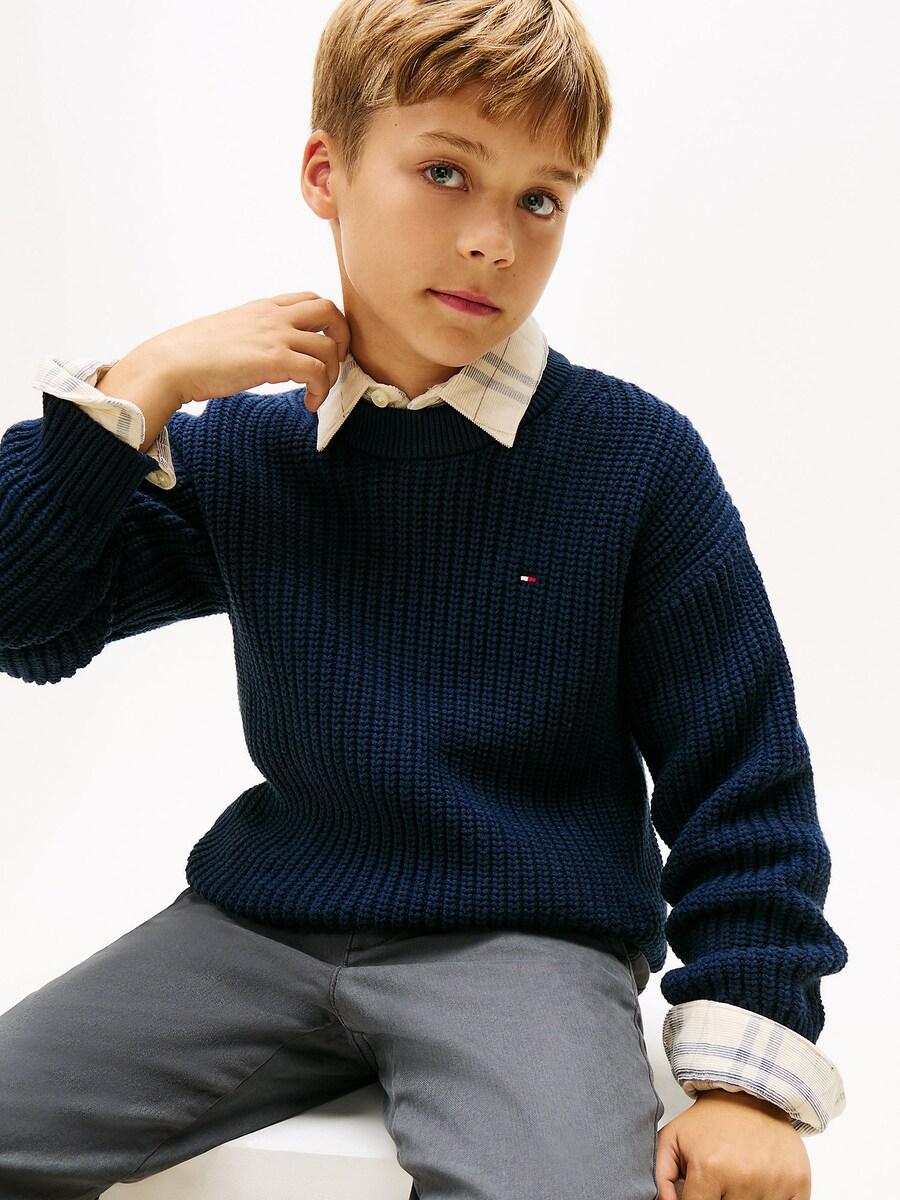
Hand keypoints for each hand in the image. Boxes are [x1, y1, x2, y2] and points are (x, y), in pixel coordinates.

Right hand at [133, 291, 351, 411]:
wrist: (170, 363)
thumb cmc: (192, 354)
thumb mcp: (230, 332)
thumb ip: (254, 336)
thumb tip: (263, 355)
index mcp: (263, 308)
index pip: (310, 299)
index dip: (327, 323)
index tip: (324, 347)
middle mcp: (272, 316)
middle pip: (330, 311)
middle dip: (342, 338)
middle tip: (333, 365)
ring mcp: (274, 335)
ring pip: (329, 345)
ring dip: (331, 373)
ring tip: (316, 392)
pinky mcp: (273, 360)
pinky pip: (317, 372)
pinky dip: (320, 390)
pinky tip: (308, 403)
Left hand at [655, 1089, 811, 1199]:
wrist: (751, 1093)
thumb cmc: (711, 1120)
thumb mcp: (673, 1139)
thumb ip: (661, 1176)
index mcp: (709, 1167)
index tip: (701, 1192)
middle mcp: (743, 1178)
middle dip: (721, 1199)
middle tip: (721, 1181)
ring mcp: (774, 1183)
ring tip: (741, 1179)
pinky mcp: (799, 1184)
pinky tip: (762, 1185)